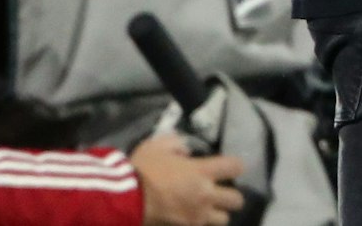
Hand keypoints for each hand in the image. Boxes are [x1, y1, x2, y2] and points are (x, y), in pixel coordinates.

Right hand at [131, 134, 246, 225]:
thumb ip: (176, 144)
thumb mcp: (157, 145)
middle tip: (219, 192)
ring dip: (218, 213)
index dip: (235, 166)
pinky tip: (191, 217)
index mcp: (202, 171)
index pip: (235, 167)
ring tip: (207, 209)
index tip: (229, 167)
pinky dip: (200, 223)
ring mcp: (197, 216)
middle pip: (236, 200)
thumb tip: (186, 151)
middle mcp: (206, 194)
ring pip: (224, 219)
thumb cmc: (142, 169)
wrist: (125, 199)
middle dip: (231, 196)